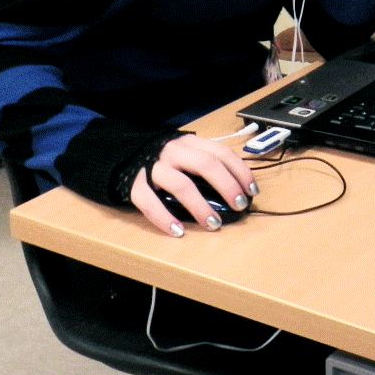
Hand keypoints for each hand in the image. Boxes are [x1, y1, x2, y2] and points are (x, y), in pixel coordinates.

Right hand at [129, 134, 256, 235]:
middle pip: (206, 166)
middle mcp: (173, 152)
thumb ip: (208, 164)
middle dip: (227, 187)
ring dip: (200, 206)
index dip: (240, 172)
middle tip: (239, 206)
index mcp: (190, 143)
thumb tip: (239, 189)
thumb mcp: (188, 153)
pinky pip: (150, 203)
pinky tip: (178, 231)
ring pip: (181, 185)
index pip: (222, 153)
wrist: (122, 155)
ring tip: (214, 224)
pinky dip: (165, 218)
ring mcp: (153, 168)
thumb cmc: (165, 159)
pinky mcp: (135, 185)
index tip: (252, 191)